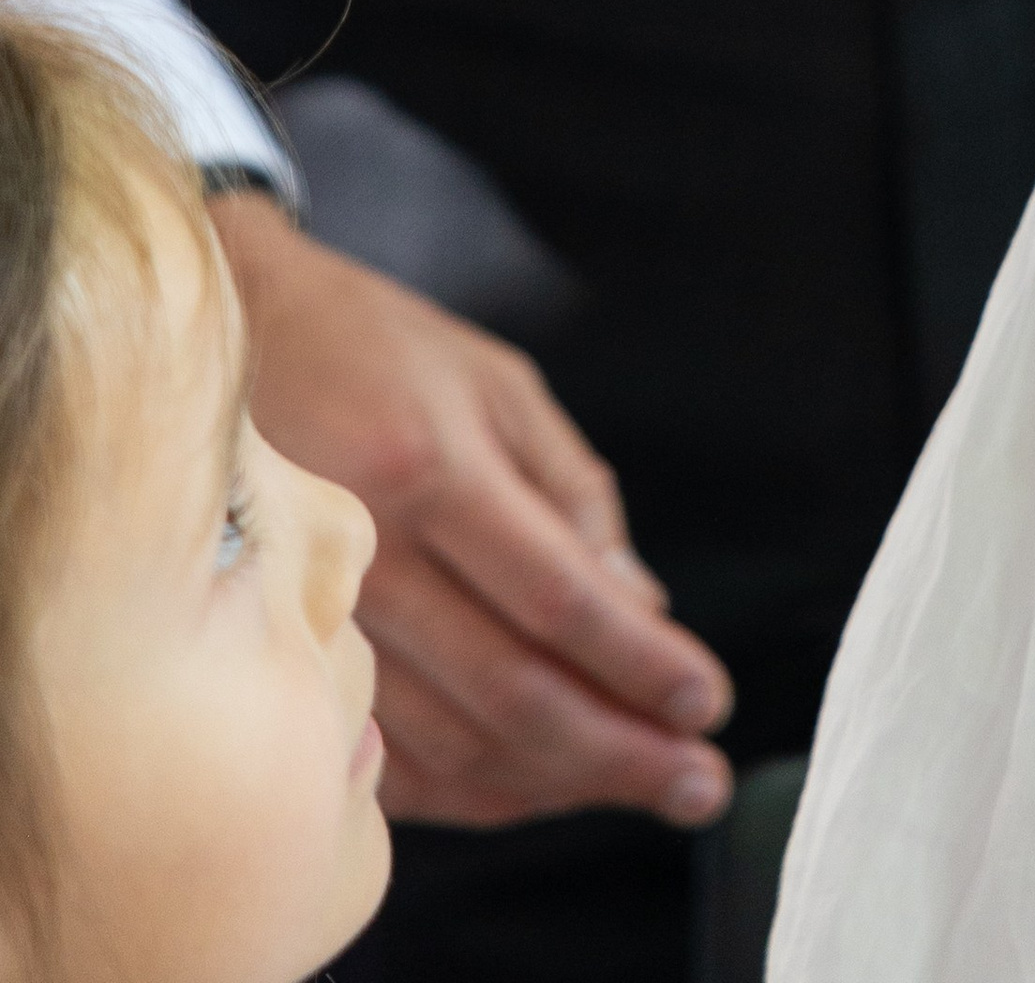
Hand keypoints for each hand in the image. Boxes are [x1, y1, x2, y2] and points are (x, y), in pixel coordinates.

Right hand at [216, 196, 735, 832]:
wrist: (227, 343)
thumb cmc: (376, 350)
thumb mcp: (499, 385)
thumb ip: (574, 496)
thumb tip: (640, 610)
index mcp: (430, 468)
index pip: (556, 599)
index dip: (639, 664)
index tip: (708, 706)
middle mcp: (365, 551)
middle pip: (508, 689)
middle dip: (617, 751)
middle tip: (698, 782)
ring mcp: (310, 618)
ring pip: (449, 741)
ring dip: (554, 782)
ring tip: (637, 783)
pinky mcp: (278, 662)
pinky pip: (384, 760)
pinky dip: (467, 790)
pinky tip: (534, 787)